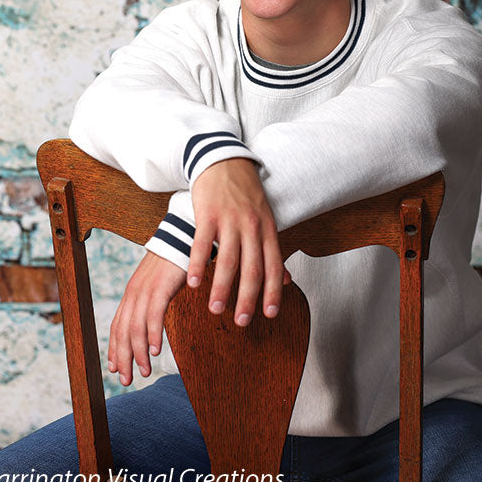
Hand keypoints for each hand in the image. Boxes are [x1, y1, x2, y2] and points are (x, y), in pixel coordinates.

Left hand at [108, 251, 185, 385]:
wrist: (183, 237)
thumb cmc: (174, 262)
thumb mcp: (159, 284)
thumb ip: (152, 301)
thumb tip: (152, 320)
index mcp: (132, 292)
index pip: (117, 325)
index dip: (115, 348)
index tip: (115, 368)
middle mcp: (134, 292)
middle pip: (123, 331)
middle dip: (123, 358)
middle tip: (126, 380)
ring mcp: (145, 290)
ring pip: (136, 327)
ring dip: (139, 353)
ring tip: (145, 371)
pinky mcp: (160, 287)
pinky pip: (153, 315)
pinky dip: (153, 335)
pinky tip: (156, 351)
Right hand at [189, 158, 289, 327]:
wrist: (224, 160)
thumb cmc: (245, 193)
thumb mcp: (264, 218)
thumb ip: (272, 249)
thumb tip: (287, 280)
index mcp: (267, 228)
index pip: (274, 265)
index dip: (273, 290)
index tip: (269, 314)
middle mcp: (251, 226)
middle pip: (252, 268)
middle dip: (248, 298)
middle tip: (242, 322)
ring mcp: (229, 219)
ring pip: (228, 260)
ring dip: (222, 288)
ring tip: (215, 310)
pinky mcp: (208, 213)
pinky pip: (202, 244)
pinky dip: (198, 266)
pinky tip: (194, 283)